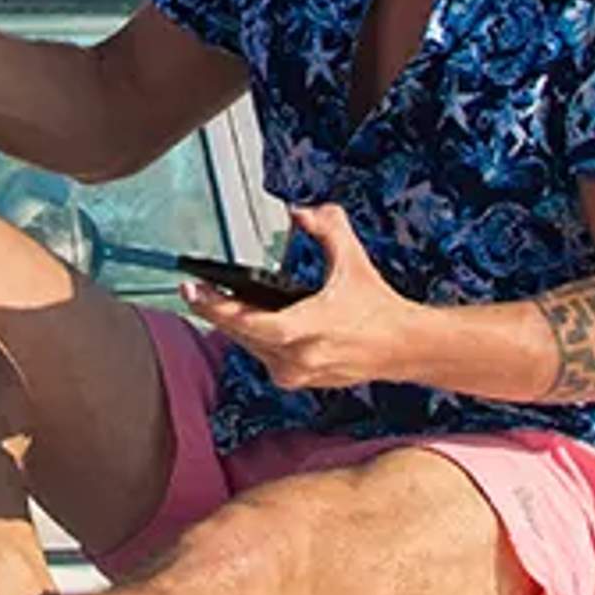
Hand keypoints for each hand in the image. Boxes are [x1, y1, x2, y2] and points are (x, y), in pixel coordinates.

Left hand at [180, 202, 415, 393]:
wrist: (403, 347)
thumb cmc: (378, 306)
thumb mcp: (353, 259)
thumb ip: (327, 226)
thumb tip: (299, 212)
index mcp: (308, 329)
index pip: (248, 321)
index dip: (215, 306)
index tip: (191, 289)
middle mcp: (298, 359)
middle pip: (240, 334)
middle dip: (217, 310)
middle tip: (193, 290)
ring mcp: (297, 374)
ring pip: (250, 346)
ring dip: (234, 324)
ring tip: (214, 301)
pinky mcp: (298, 381)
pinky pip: (263, 356)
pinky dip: (253, 337)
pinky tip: (244, 319)